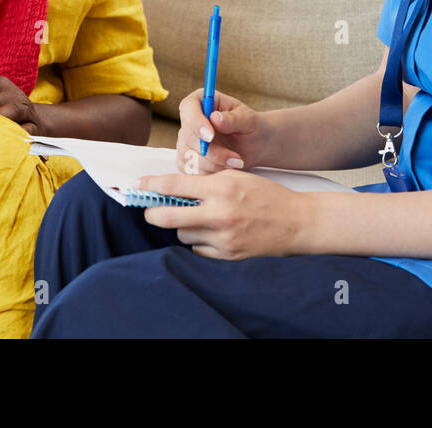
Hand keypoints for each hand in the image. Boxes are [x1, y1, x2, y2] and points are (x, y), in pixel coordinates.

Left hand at [136, 170, 307, 258]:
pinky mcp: (227, 255)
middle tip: (151, 210)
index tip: (134, 185)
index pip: (174, 186)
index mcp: (220, 188)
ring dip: (184, 226)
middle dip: (152, 213)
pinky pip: (198, 249)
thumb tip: (172, 187)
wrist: (297, 222)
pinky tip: (214, 232)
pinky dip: (200, 240)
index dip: (149, 185)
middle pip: (166, 217)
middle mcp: (218, 214)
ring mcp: (222, 237)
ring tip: (201, 218)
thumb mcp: (236, 177)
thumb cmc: (266, 195)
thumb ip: (205, 182)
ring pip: (182, 234)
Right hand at [175, 87, 269, 174]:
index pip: (188, 108)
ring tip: (237, 162)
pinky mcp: (186, 160)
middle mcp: (188, 121)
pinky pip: (193, 171)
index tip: (210, 136)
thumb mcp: (248, 119)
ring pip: (190, 157)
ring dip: (216, 164)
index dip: (196, 123)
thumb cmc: (249, 126)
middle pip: (188, 137)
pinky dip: (212, 173)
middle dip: (212, 151)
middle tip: (236, 158)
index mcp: (200, 101)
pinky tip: (227, 167)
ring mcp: (185, 141)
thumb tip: (215, 118)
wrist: (252, 145)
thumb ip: (233, 118)